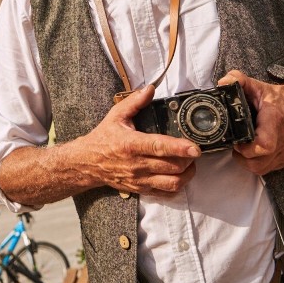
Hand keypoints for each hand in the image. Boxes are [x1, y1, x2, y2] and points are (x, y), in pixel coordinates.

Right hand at [74, 85, 200, 195]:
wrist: (88, 162)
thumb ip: (135, 102)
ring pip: (172, 183)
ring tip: (189, 163)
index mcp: (132, 144)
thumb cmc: (103, 138)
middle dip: (188, 159)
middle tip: (193, 151)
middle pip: (172, 166)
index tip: (195, 148)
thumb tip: (151, 89)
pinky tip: (179, 175)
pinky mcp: (140, 189)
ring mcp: (140, 179)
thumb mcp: (116, 115)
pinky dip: (177, 186)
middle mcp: (137, 164)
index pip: (160, 147)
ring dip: (186, 174)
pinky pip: (165, 193)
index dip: (180, 148)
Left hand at [219, 70, 283, 174]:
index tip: (237, 141)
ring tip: (244, 148)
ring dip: (249, 162)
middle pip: (258, 162)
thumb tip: (222, 83)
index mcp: (275, 119)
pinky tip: (256, 151)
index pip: (264, 145)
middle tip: (237, 144)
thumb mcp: (257, 85)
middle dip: (242, 156)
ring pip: (262, 169)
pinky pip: (270, 168)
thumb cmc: (280, 98)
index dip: (246, 148)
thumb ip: (238, 80)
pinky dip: (260, 162)